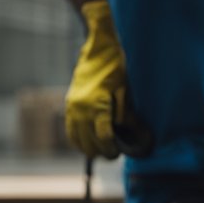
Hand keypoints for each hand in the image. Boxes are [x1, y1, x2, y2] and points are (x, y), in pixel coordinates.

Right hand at [65, 0, 139, 157]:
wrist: (98, 50)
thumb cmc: (116, 69)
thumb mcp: (126, 92)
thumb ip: (127, 115)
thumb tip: (134, 136)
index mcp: (96, 105)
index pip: (103, 137)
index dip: (112, 148)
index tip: (120, 152)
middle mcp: (80, 108)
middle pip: (90, 142)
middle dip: (103, 151)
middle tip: (116, 153)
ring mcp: (72, 107)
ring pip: (77, 140)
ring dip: (91, 148)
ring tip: (105, 150)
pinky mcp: (69, 105)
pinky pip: (70, 131)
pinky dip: (79, 141)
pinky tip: (90, 144)